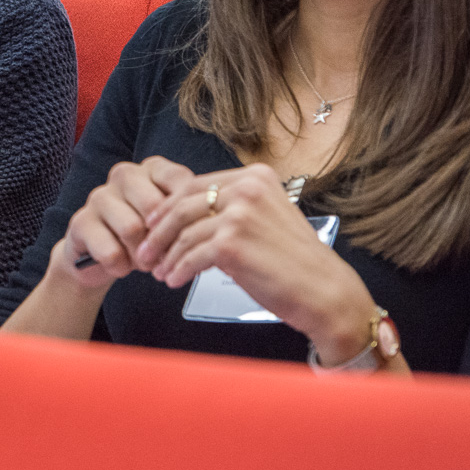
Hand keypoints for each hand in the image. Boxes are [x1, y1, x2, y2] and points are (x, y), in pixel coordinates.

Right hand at [52, 156, 197, 287]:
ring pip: (132, 228)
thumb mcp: (171, 224)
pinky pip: (110, 251)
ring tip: (146, 265)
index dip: (191, 216)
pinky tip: (121, 267)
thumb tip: (215, 228)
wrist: (101, 257)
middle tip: (169, 260)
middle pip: (155, 206)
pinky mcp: (81, 222)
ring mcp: (99, 196)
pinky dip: (121, 267)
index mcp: (153, 169)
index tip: (195, 238)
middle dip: (165, 241)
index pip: (181, 183)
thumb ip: (190, 218)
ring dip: (143, 257)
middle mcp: (124, 175)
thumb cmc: (145, 237)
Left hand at [139, 163, 379, 361]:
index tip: (153, 222)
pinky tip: (173, 280)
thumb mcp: (267, 217)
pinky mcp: (231, 244)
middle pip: (183, 205)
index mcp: (256, 177)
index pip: (196, 184)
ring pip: (185, 233)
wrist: (325, 292)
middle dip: (158, 230)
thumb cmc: (295, 261)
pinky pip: (191, 256)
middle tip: (145, 250)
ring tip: (158, 271)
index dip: (168, 204)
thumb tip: (188, 215)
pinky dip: (179, 269)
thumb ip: (234, 208)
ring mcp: (239, 215)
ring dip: (167, 255)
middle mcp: (247, 189)